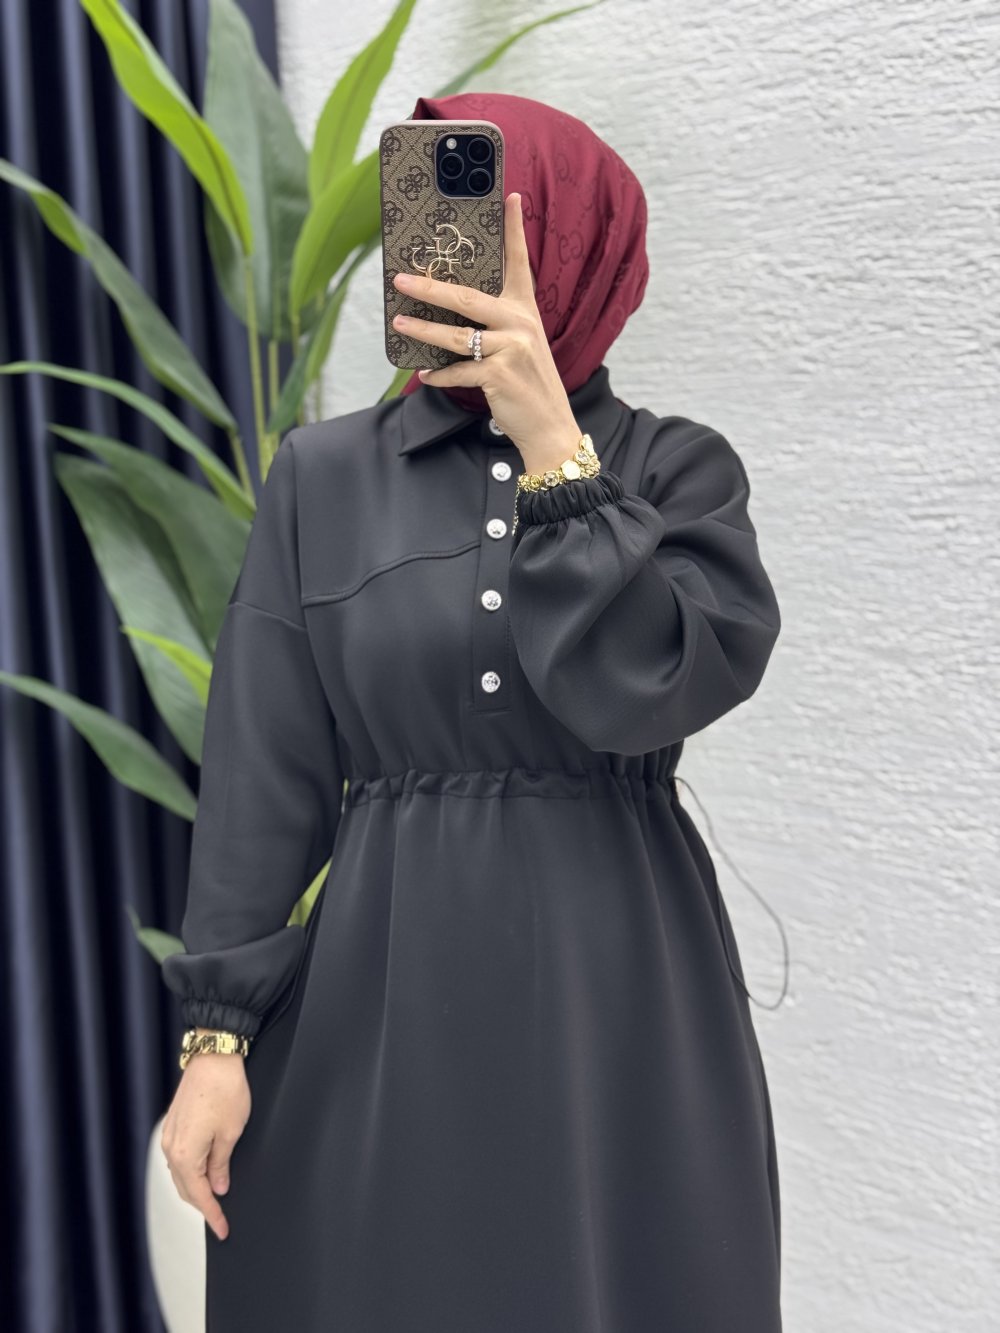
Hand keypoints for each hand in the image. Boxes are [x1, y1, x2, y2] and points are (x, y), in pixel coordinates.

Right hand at [161, 1053, 250, 1240]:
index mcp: (185, 1154)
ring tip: (215, 1199)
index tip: (223, 1230)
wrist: (213, 1056)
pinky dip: (190, 1171)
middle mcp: (171, 1147)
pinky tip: (203, 1173)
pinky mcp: (172, 1124)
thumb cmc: (225, 1090)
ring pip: (180, 1173)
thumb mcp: (231, 1132)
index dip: (213, 1214)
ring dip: (195, 1188)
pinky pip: (179, 1157)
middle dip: (203, 1205)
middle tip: (221, 1219)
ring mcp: (169, 1135)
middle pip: (185, 1188)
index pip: (199, 1195)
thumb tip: (218, 1187)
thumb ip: (221, 1164)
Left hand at [391, 192, 584, 472]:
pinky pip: (458, 371)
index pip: (519, 263)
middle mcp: (520, 324)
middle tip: (401, 278)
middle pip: (467, 297)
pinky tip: (425, 374)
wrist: (550, 426)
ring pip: (456, 334)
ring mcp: (511, 349)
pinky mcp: (499, 375)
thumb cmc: (529, 384)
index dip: (513, 229)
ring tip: (400, 323)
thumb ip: (496, 326)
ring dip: (423, 330)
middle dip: (430, 286)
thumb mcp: (521, 346)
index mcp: (525, 311)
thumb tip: (450, 314)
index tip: (508, 197)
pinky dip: (439, 375)